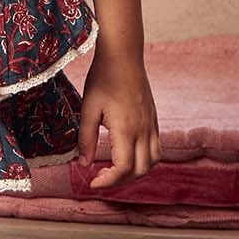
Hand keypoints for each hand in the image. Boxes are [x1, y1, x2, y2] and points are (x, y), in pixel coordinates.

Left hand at [77, 48, 160, 191]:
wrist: (124, 56)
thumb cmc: (102, 79)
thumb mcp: (88, 108)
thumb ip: (85, 138)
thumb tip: (83, 164)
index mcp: (126, 129)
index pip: (123, 168)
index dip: (108, 181)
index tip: (92, 182)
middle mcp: (143, 130)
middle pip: (139, 170)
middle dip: (120, 181)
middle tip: (100, 178)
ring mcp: (151, 125)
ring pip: (152, 162)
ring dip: (135, 172)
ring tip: (115, 169)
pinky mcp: (154, 119)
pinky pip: (156, 148)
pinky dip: (144, 160)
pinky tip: (127, 154)